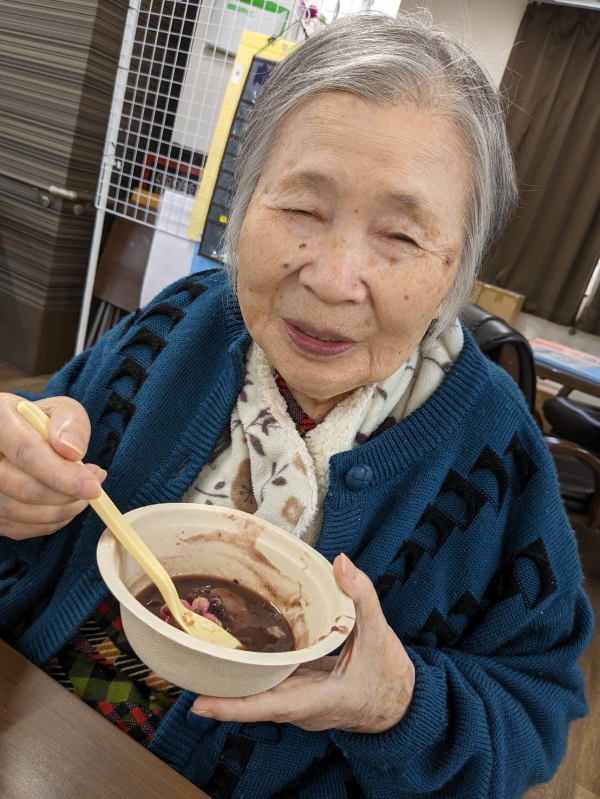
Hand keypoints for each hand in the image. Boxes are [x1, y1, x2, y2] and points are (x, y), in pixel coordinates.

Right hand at [0, 394, 105, 539]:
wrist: (16, 438)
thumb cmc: (40, 424)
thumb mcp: (60, 411)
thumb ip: (71, 423)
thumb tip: (72, 451)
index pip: (27, 453)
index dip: (62, 474)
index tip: (92, 487)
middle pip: (23, 488)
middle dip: (66, 495)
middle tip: (93, 487)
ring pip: (21, 513)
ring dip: (62, 510)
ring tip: (82, 493)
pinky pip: (19, 528)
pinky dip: (50, 522)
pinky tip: (64, 504)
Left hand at [191, 554, 414, 733]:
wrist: (402, 705)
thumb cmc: (390, 676)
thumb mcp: (379, 634)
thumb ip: (362, 597)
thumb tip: (341, 562)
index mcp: (318, 699)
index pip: (269, 706)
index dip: (233, 707)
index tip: (199, 704)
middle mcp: (301, 707)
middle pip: (252, 702)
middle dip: (218, 691)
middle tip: (183, 671)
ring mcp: (298, 704)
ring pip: (257, 695)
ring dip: (229, 682)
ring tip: (197, 659)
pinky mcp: (298, 695)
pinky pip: (268, 686)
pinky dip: (249, 673)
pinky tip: (232, 655)